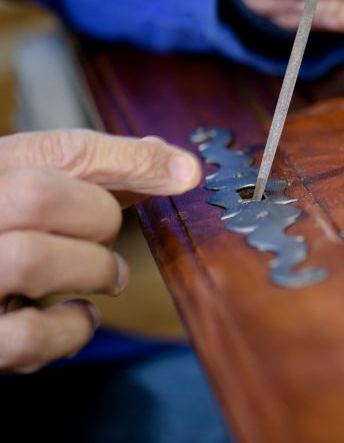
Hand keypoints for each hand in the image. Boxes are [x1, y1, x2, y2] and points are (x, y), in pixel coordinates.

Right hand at [0, 130, 200, 372]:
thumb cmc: (10, 232)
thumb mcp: (44, 192)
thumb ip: (105, 176)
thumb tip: (182, 166)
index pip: (57, 149)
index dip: (128, 160)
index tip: (184, 172)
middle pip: (35, 195)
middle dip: (99, 218)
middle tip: (109, 237)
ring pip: (29, 260)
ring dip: (94, 269)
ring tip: (106, 277)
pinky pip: (27, 336)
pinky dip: (72, 328)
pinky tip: (76, 317)